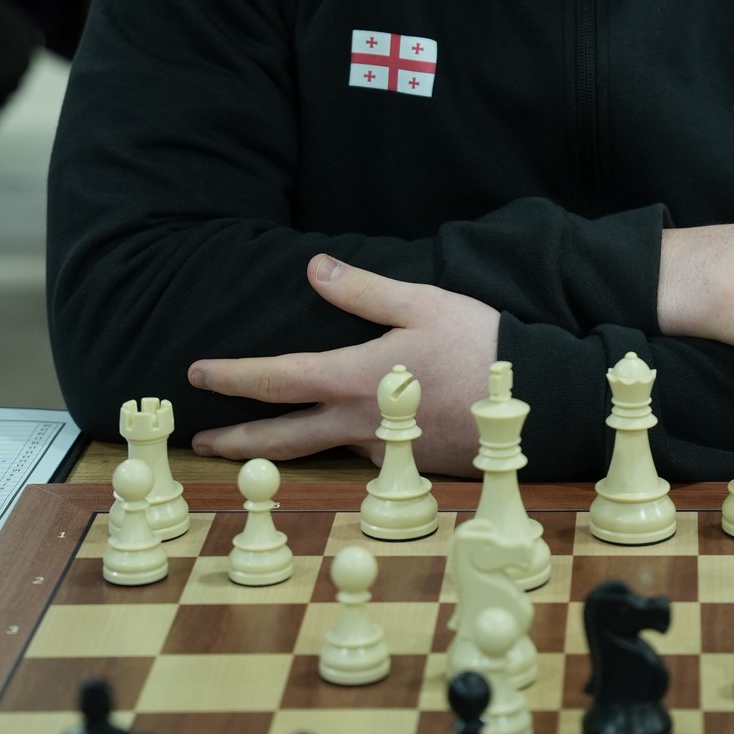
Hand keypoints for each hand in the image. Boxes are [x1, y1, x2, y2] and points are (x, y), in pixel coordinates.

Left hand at [187, 257, 499, 473]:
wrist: (536, 400)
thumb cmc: (479, 344)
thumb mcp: (420, 303)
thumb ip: (363, 291)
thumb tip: (313, 269)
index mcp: (356, 379)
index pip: (278, 379)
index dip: (234, 376)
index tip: (197, 373)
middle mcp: (360, 422)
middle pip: (284, 438)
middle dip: (237, 440)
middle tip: (200, 444)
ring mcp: (385, 450)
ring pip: (322, 450)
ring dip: (281, 450)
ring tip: (254, 448)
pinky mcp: (409, 464)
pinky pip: (364, 453)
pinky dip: (340, 446)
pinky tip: (340, 437)